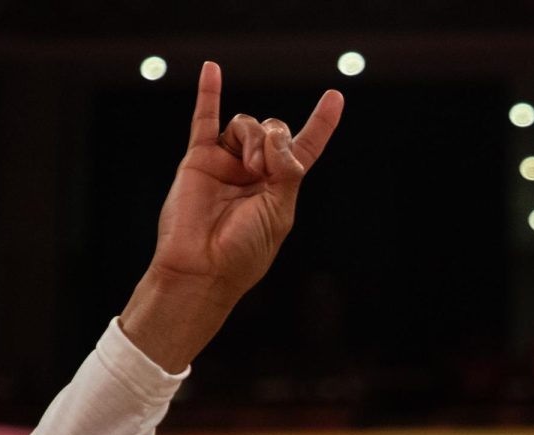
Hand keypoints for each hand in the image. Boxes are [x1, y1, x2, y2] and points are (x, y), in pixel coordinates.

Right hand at [120, 62, 343, 371]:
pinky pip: (204, 119)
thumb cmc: (242, 252)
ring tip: (246, 166)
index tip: (335, 98)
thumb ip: (286, 170)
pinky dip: (208, 93)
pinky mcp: (198, 160)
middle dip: (274, 140)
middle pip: (274, 130)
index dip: (322, 124)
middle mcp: (253, 172)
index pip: (305, 148)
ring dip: (252, 137)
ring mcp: (225, 164)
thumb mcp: (280, 212)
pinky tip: (212, 69)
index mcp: (279, 188)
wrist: (201, 268)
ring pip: (246, 124)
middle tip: (263, 169)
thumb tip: (271, 134)